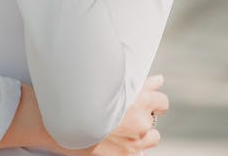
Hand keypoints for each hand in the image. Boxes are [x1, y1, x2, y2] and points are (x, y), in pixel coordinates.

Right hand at [41, 74, 167, 155]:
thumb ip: (138, 81)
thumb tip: (159, 80)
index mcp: (140, 100)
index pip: (162, 101)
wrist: (65, 117)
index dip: (153, 98)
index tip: (147, 98)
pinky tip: (115, 138)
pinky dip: (129, 146)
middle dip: (144, 115)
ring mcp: (134, 143)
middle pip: (155, 119)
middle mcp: (141, 122)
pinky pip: (137, 152)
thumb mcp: (112, 81)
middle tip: (127, 111)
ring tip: (122, 126)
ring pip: (151, 138)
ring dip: (141, 132)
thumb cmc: (85, 93)